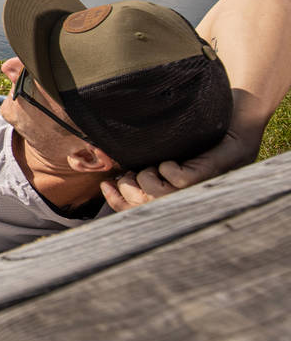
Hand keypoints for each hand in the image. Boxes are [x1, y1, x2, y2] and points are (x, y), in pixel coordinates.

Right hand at [100, 128, 253, 211]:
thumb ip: (147, 174)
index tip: (106, 185)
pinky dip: (168, 169)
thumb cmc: (200, 146)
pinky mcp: (206, 176)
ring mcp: (197, 191)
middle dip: (130, 188)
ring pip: (157, 194)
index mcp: (175, 203)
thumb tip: (115, 175)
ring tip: (153, 166)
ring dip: (148, 178)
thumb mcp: (166, 163)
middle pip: (143, 206)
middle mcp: (187, 202)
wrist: (235, 127)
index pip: (138, 213)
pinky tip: (171, 162)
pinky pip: (176, 179)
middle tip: (130, 173)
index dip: (118, 202)